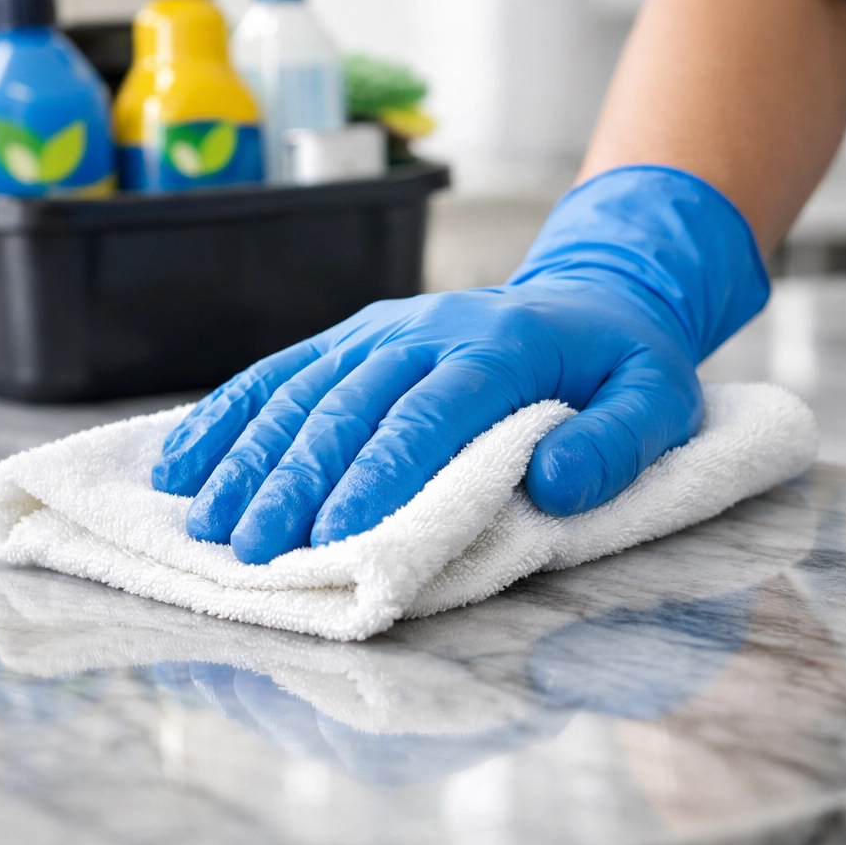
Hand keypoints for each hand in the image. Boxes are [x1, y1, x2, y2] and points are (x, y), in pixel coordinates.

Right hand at [153, 167, 768, 563]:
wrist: (585, 293)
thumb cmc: (617, 363)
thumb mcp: (658, 400)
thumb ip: (617, 444)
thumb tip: (552, 485)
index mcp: (500, 348)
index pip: (427, 417)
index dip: (377, 479)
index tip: (333, 540)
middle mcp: (425, 331)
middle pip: (347, 407)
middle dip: (294, 481)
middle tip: (249, 550)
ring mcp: (380, 329)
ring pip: (301, 390)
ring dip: (249, 455)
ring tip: (206, 518)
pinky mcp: (352, 335)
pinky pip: (282, 370)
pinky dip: (231, 413)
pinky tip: (187, 457)